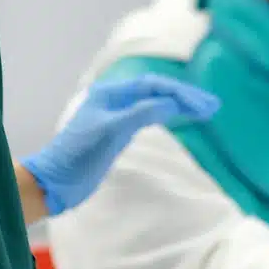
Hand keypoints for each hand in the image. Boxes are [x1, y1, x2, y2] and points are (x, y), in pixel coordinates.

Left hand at [22, 74, 219, 216]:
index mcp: (111, 93)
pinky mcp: (117, 133)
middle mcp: (115, 100)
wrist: (55, 182)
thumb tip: (173, 103)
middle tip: (213, 106)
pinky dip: (167, 116)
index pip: (153, 85)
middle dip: (185, 97)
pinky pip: (148, 116)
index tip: (205, 105)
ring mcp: (116, 116)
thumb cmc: (78, 155)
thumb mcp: (111, 131)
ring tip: (205, 112)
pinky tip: (180, 119)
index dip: (181, 93)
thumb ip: (141, 113)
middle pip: (156, 91)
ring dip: (179, 106)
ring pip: (154, 103)